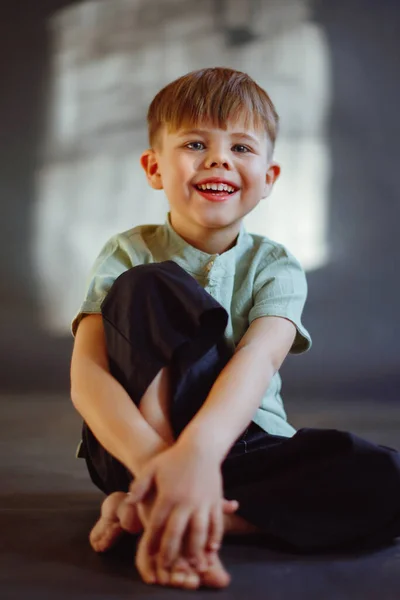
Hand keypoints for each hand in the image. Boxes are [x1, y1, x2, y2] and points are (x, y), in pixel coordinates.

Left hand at [126, 443, 226, 570]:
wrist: (201, 446)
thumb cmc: (174, 457)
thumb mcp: (152, 468)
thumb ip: (139, 486)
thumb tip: (130, 503)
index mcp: (168, 495)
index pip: (157, 524)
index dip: (152, 542)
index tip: (148, 555)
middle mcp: (185, 501)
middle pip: (177, 533)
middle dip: (170, 553)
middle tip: (165, 567)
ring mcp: (202, 502)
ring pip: (199, 533)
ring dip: (194, 551)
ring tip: (191, 564)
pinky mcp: (215, 501)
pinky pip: (216, 524)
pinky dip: (215, 539)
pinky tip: (211, 549)